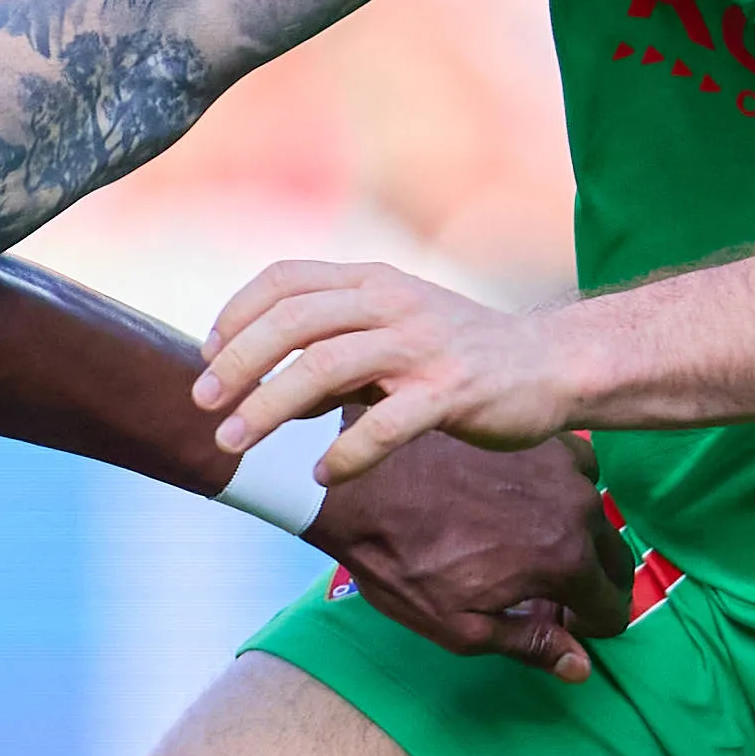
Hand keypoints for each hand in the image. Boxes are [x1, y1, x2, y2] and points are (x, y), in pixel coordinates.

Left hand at [197, 257, 587, 481]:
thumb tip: (257, 385)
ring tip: (234, 443)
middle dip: (236, 364)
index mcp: (372, 282)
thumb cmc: (458, 354)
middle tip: (202, 405)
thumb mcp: (390, 333)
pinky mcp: (452, 391)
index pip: (285, 280)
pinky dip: (345, 453)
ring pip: (324, 368)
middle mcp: (392, 303)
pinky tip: (324, 476)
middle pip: (292, 322)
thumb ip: (330, 350)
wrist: (552, 365)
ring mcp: (422, 345)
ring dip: (268, 409)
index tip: (205, 356)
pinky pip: (384, 424)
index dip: (236, 314)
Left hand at [304, 428, 633, 682]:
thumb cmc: (403, 564)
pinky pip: (577, 472)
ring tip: (530, 545)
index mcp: (566, 563)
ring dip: (577, 537)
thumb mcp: (461, 627)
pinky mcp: (542, 440)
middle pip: (616, 561)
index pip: (615, 610)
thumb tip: (581, 667)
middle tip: (549, 594)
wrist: (359, 487)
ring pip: (596, 515)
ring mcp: (563, 468)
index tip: (560, 625)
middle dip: (591, 585)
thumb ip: (530, 645)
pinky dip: (562, 492)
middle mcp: (579, 511)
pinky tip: (524, 501)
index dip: (589, 628)